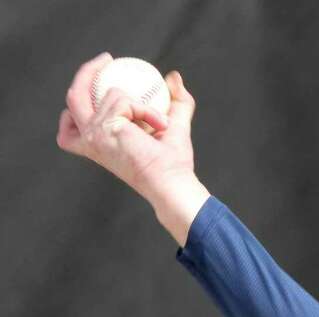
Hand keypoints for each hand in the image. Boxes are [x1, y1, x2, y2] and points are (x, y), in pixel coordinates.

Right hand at [57, 53, 209, 244]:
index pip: (71, 125)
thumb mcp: (174, 127)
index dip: (78, 103)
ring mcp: (93, 134)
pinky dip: (146, 109)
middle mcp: (89, 140)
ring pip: (106, 95)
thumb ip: (177, 102)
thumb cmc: (172, 166)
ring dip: (140, 104)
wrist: (172, 184)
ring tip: (160, 120)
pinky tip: (159, 126)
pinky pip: (124, 100)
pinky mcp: (103, 128)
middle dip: (86, 73)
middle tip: (106, 59)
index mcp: (97, 144)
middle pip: (73, 98)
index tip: (100, 82)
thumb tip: (173, 77)